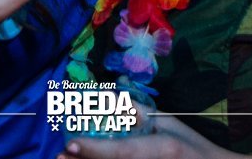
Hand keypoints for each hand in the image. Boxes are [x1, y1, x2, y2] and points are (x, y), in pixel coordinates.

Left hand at [59, 111, 233, 158]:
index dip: (94, 150)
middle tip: (60, 156)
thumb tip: (108, 98)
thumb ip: (138, 112)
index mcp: (162, 149)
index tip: (69, 145)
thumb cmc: (191, 146)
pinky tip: (86, 158)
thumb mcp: (167, 123)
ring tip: (68, 158)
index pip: (123, 151)